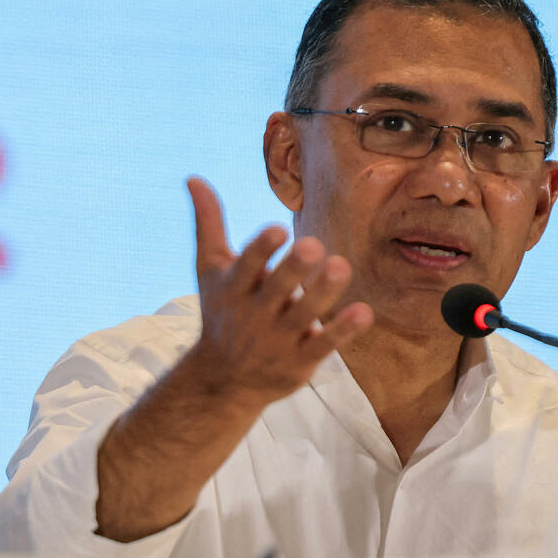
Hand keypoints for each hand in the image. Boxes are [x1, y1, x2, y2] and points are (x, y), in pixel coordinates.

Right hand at [186, 176, 372, 404]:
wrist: (222, 381)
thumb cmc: (221, 312)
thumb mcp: (210, 270)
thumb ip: (209, 223)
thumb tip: (193, 177)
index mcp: (234, 288)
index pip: (246, 266)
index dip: (261, 250)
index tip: (277, 228)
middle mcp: (254, 313)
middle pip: (276, 289)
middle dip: (293, 269)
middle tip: (312, 244)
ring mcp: (278, 339)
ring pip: (304, 315)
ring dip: (323, 292)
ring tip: (341, 266)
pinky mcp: (300, 361)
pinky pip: (323, 345)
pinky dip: (342, 331)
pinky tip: (364, 312)